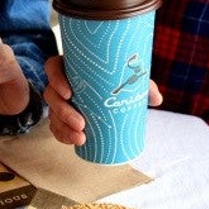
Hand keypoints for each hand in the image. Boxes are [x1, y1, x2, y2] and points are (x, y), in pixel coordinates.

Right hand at [43, 56, 162, 145]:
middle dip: (63, 112)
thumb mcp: (129, 78)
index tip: (69, 93)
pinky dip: (63, 135)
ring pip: (53, 114)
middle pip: (52, 95)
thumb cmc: (117, 79)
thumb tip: (156, 100)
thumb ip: (142, 84)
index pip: (53, 68)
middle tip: (82, 124)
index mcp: (70, 66)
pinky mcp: (61, 116)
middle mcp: (61, 83)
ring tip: (81, 138)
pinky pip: (56, 127)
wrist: (113, 93)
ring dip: (63, 128)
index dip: (56, 79)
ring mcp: (59, 101)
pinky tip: (74, 142)